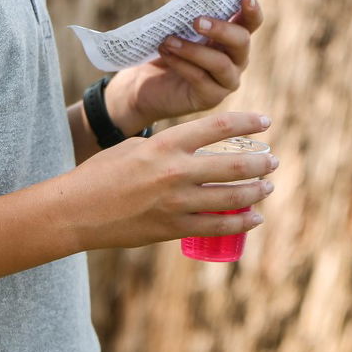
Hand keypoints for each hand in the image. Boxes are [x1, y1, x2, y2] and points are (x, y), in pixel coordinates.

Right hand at [58, 112, 276, 250]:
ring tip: (268, 187)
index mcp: (166, 145)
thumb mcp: (136, 146)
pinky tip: (253, 217)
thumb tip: (195, 149)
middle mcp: (176, 172)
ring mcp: (176, 204)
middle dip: (261, 163)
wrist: (77, 211)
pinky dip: (240, 221)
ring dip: (256, 191)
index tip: (266, 121)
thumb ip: (168, 147)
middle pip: (234, 165)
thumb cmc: (102, 173)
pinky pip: (216, 226)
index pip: (218, 127)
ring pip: (231, 197)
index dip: (247, 122)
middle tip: (273, 160)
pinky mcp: (172, 229)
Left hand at [108, 0, 263, 130]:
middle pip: (242, 41)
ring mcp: (226, 81)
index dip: (252, 10)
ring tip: (169, 40)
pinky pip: (200, 79)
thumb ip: (191, 16)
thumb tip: (191, 3)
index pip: (250, 22)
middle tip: (196, 21)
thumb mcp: (179, 28)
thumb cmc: (167, 48)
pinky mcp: (210, 97)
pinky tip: (165, 52)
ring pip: (221, 63)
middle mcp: (236, 59)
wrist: (146, 83)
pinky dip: (181, 63)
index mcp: (232, 37)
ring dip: (193, 50)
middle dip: (221, 29)